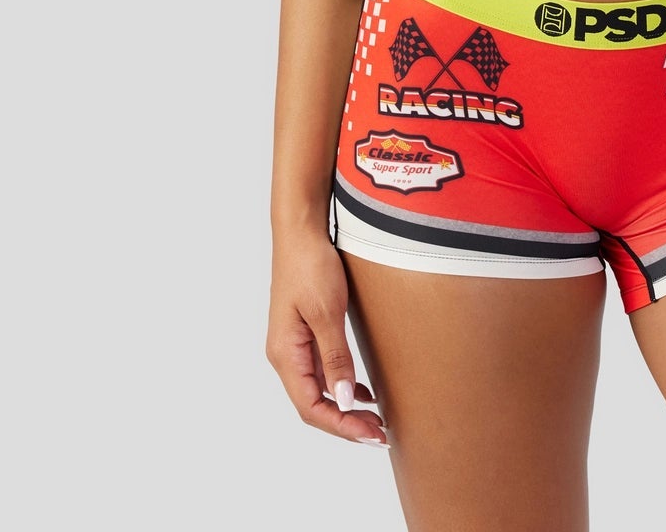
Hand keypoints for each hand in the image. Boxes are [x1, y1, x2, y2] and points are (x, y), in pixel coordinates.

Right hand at [266, 228, 387, 445]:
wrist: (301, 232)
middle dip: (346, 423)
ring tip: (376, 418)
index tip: (371, 435)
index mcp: (286, 354)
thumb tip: (344, 400)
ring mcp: (294, 344)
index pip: (311, 407)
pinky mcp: (306, 333)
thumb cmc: (310, 266)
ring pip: (319, 390)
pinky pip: (322, 371)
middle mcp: (286, 355)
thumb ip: (336, 357)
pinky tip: (363, 390)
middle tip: (380, 433)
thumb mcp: (327, 311)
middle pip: (314, 404)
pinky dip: (343, 385)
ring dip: (345, 407)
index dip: (341, 426)